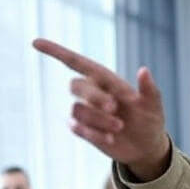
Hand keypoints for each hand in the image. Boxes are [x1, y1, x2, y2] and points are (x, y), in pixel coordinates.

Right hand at [32, 38, 170, 180]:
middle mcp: (92, 93)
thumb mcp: (154, 105)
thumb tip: (143, 70)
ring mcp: (86, 112)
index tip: (35, 42)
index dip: (56, 51)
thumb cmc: (150, 120)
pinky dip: (94, 134)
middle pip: (75, 85)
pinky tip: (111, 139)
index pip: (76, 62)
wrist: (146, 147)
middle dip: (94, 96)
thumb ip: (149, 89)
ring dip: (98, 119)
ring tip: (119, 127)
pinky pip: (77, 128)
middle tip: (114, 108)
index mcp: (106, 80)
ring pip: (77, 109)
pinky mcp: (84, 130)